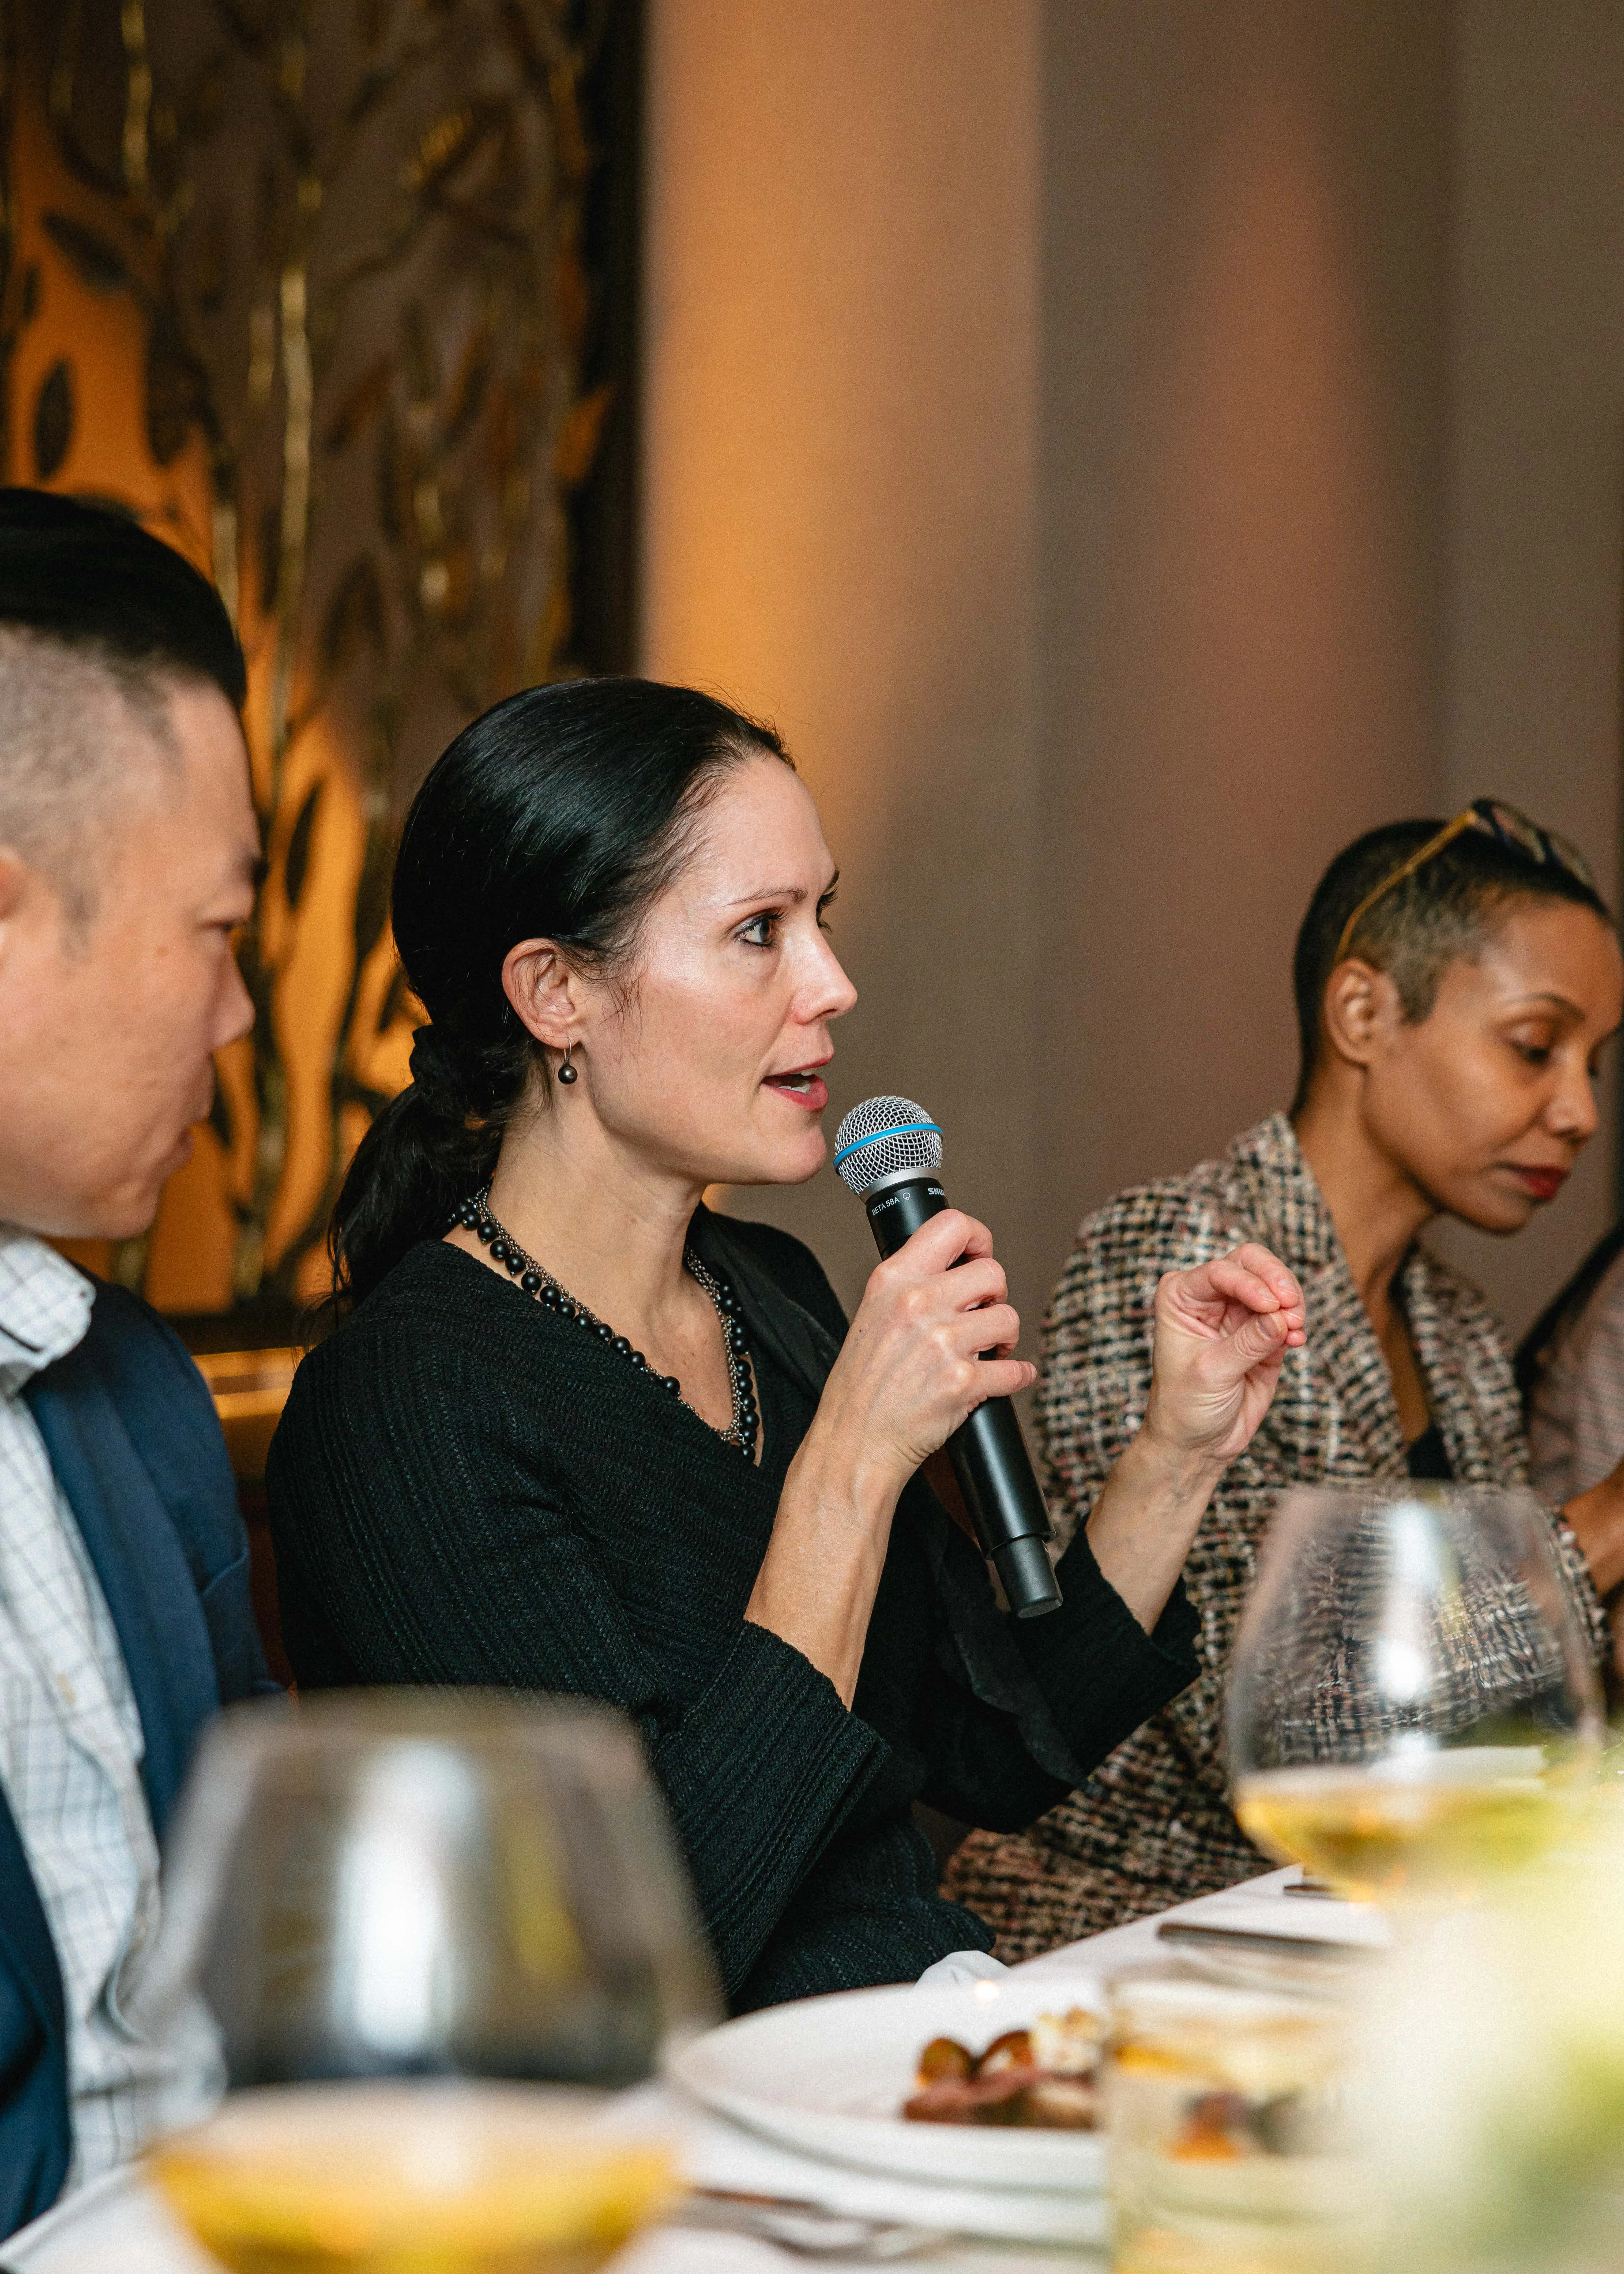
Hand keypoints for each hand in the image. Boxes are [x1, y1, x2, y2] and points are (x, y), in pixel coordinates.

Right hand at [813, 1210, 1033, 1492]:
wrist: (853, 1442)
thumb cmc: (861, 1387)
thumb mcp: (872, 1315)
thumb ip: (910, 1286)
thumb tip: (959, 1272)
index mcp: (893, 1280)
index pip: (953, 1226)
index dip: (979, 1239)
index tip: (980, 1256)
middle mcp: (917, 1304)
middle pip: (992, 1271)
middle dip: (995, 1295)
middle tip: (983, 1313)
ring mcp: (942, 1342)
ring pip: (1008, 1318)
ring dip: (1004, 1337)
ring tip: (987, 1351)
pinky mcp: (963, 1381)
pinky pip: (1015, 1369)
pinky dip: (1016, 1375)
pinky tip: (1002, 1377)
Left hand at [1140, 1242, 1305, 1473]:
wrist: (1197, 1443)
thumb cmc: (1185, 1405)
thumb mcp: (1211, 1372)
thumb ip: (1247, 1343)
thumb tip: (1282, 1318)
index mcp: (1180, 1296)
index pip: (1220, 1271)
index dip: (1249, 1283)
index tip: (1272, 1305)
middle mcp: (1209, 1297)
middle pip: (1250, 1264)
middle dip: (1275, 1279)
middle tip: (1291, 1303)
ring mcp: (1239, 1314)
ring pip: (1274, 1287)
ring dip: (1291, 1303)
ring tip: (1295, 1328)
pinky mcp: (1264, 1335)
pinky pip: (1287, 1318)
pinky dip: (1296, 1325)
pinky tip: (1296, 1340)